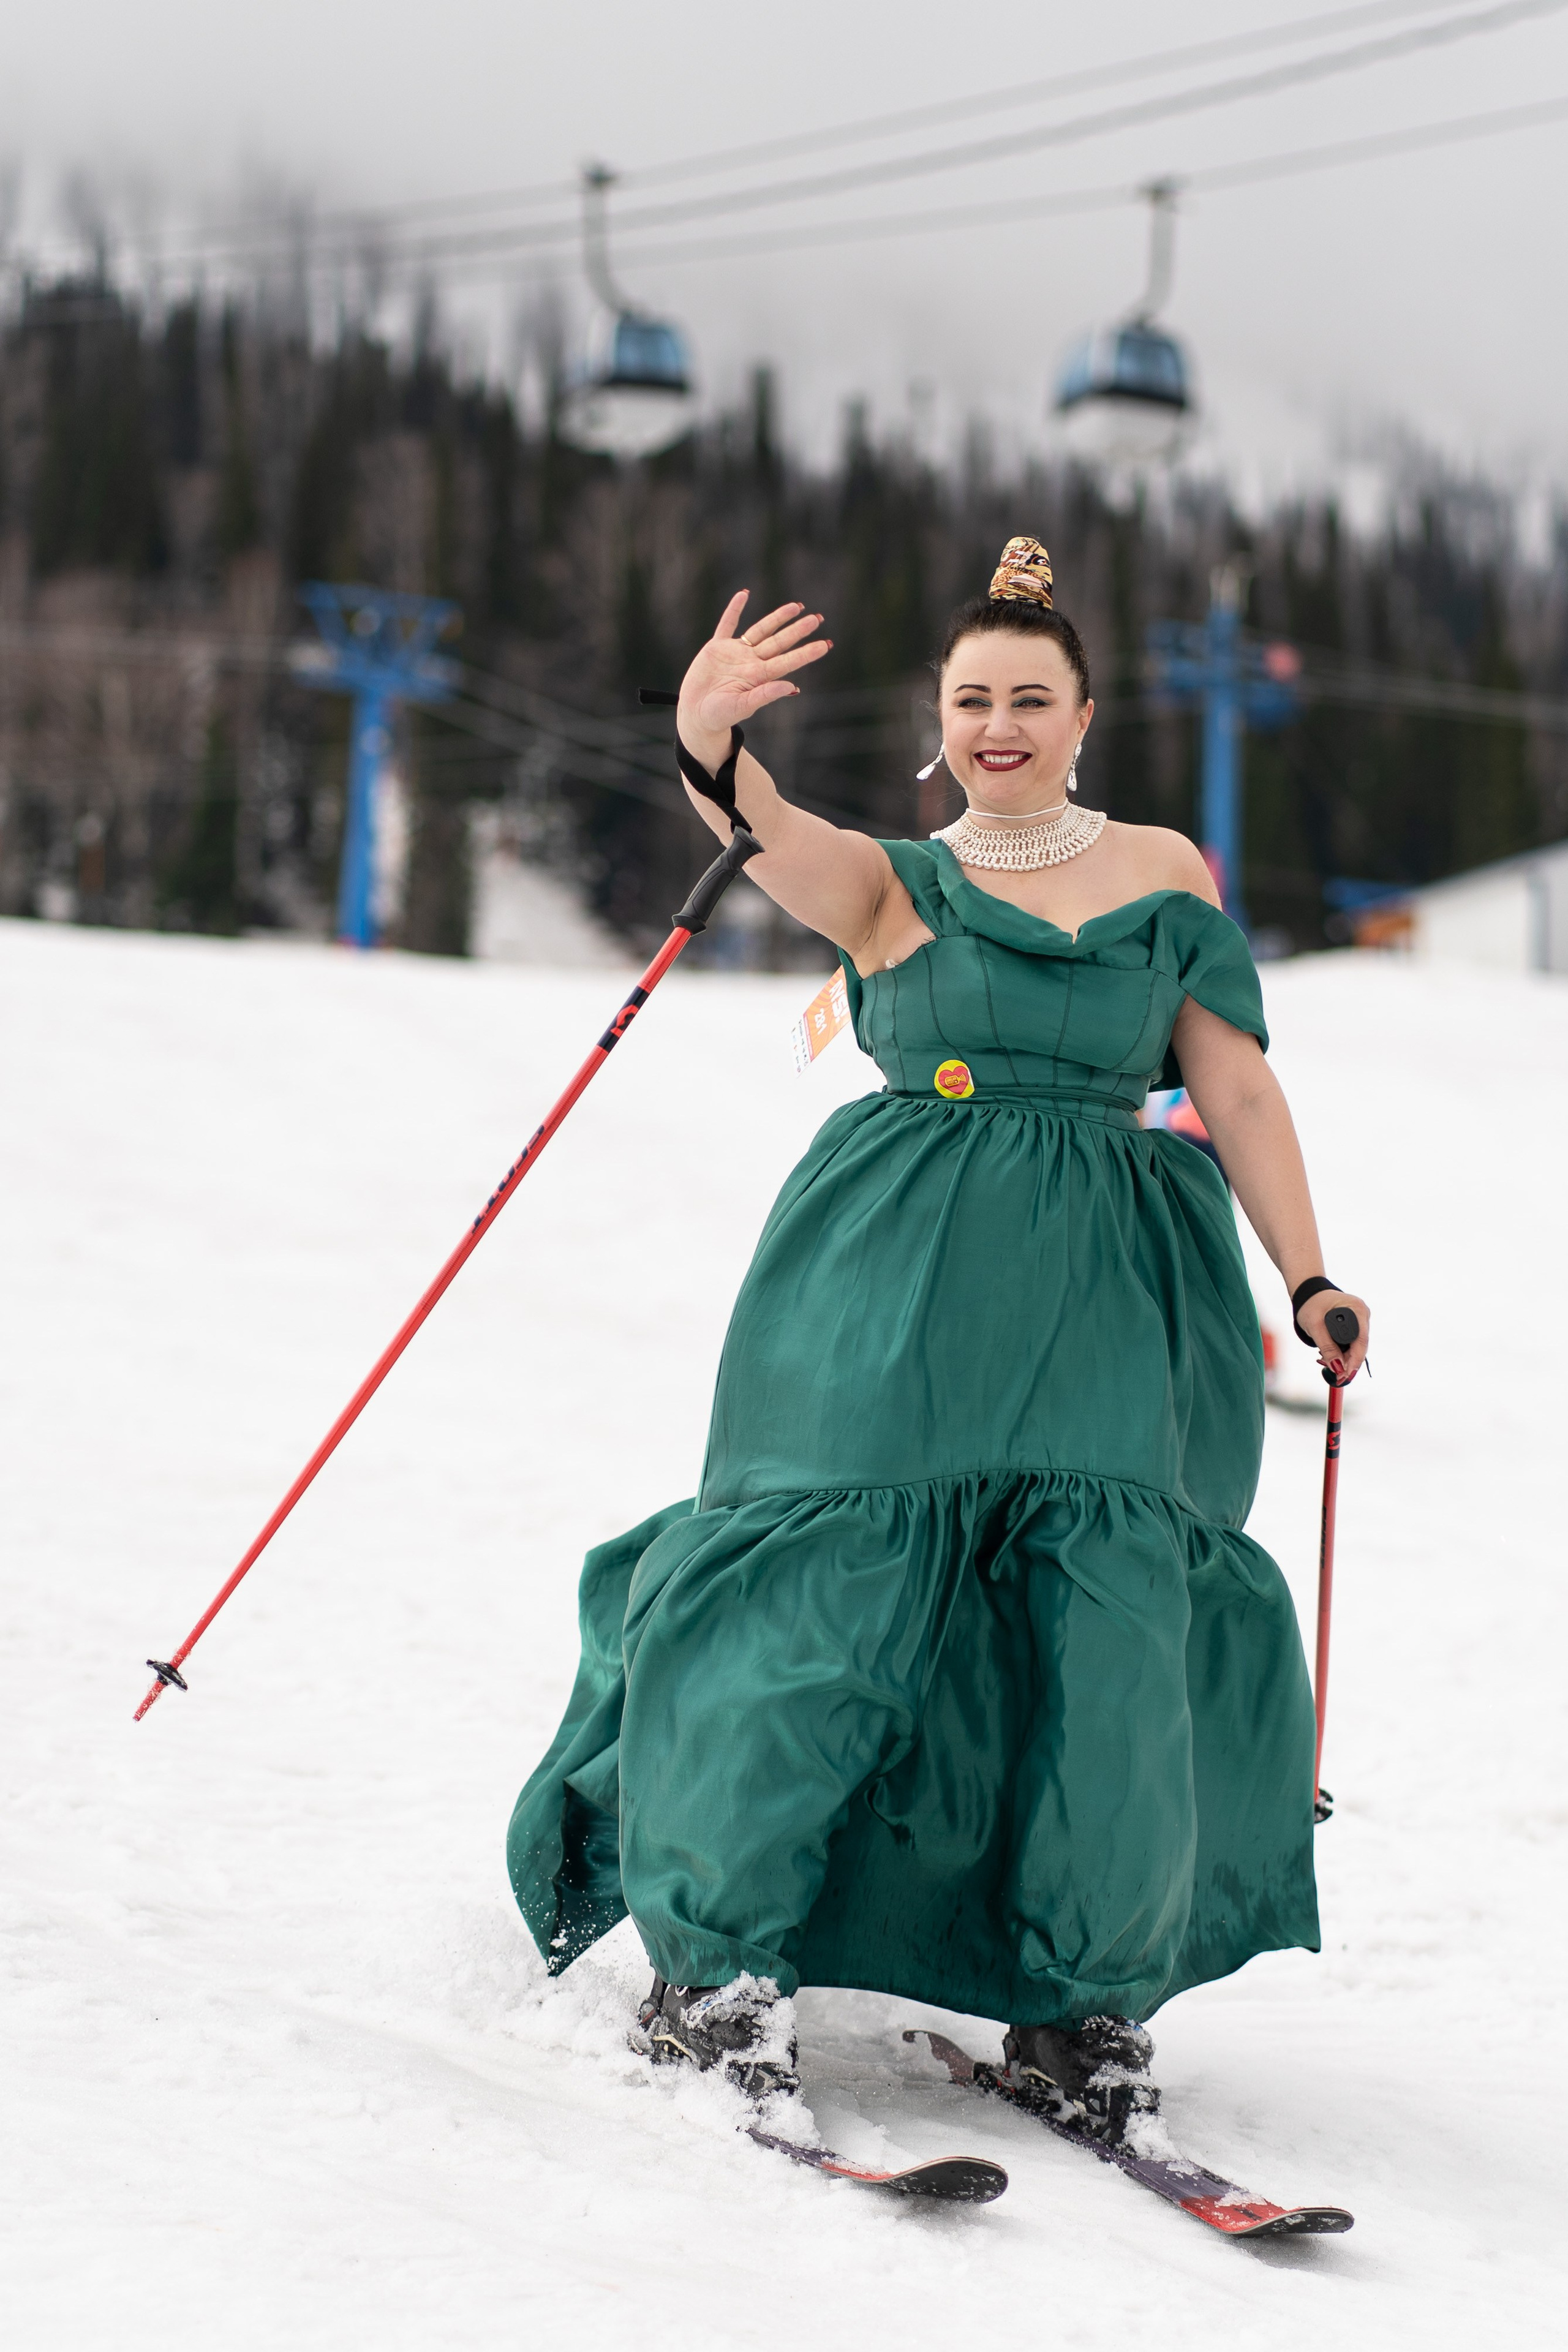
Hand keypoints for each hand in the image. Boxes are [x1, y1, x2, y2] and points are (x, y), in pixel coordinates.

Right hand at [677, 592, 831, 748]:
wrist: (696, 715)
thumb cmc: (719, 716)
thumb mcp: (742, 707)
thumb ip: (765, 695)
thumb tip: (793, 687)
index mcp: (759, 677)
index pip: (787, 661)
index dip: (806, 653)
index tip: (826, 645)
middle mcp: (751, 662)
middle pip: (779, 642)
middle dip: (797, 630)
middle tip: (818, 618)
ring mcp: (735, 653)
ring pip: (760, 630)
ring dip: (777, 618)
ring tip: (796, 606)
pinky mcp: (716, 648)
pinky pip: (727, 625)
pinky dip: (734, 610)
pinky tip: (744, 594)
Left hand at [1296, 1289, 1370, 1382]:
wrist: (1308, 1293)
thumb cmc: (1311, 1304)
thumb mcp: (1315, 1326)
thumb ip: (1327, 1347)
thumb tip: (1337, 1367)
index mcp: (1357, 1309)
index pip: (1361, 1341)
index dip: (1354, 1361)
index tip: (1345, 1375)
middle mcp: (1362, 1314)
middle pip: (1360, 1345)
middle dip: (1348, 1362)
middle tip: (1336, 1377)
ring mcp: (1360, 1319)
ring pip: (1357, 1346)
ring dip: (1345, 1358)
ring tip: (1330, 1365)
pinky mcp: (1355, 1324)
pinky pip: (1352, 1342)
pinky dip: (1343, 1351)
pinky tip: (1333, 1358)